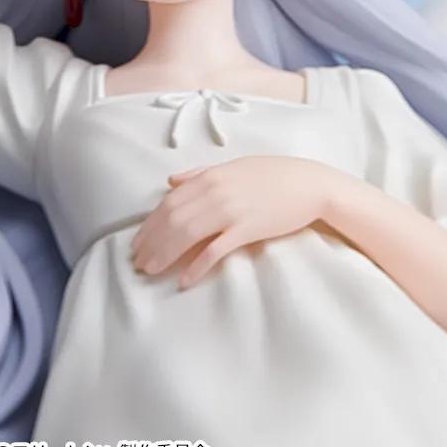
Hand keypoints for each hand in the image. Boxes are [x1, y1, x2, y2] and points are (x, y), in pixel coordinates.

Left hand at [130, 155, 351, 289]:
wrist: (309, 184)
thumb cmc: (272, 175)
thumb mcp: (233, 167)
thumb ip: (199, 174)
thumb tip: (171, 181)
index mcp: (209, 176)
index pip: (169, 203)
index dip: (149, 224)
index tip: (137, 243)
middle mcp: (215, 192)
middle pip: (172, 220)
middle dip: (151, 243)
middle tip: (137, 263)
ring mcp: (231, 211)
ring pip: (187, 234)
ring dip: (165, 254)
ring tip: (151, 271)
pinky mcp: (247, 229)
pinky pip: (215, 250)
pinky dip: (196, 265)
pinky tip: (184, 279)